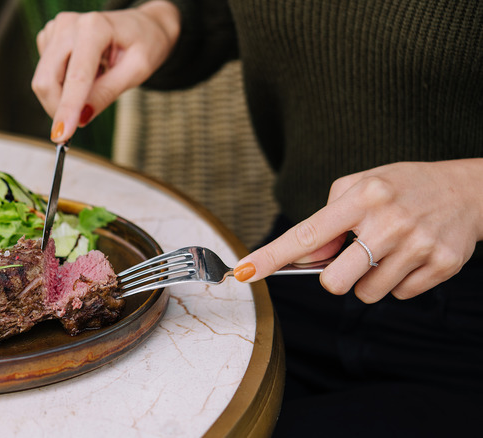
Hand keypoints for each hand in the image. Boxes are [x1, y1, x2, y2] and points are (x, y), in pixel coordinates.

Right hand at [31, 1, 179, 142]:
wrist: (142, 26)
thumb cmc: (143, 44)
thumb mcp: (137, 70)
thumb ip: (108, 92)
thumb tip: (81, 117)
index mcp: (94, 27)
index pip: (76, 77)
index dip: (67, 109)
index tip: (61, 135)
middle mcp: (69, 24)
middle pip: (47, 79)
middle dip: (59, 108)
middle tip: (80, 121)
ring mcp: (56, 29)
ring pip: (44, 80)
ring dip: (63, 96)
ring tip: (95, 81)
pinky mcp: (49, 38)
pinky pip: (46, 74)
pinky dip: (62, 85)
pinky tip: (84, 74)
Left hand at [233, 159, 482, 302]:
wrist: (469, 190)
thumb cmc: (403, 188)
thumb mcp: (361, 187)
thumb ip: (328, 219)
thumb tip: (305, 258)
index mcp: (363, 198)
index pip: (307, 234)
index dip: (272, 256)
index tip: (245, 271)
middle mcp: (389, 222)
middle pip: (334, 282)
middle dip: (334, 277)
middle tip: (352, 257)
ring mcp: (417, 246)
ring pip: (366, 293)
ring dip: (368, 279)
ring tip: (388, 250)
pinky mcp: (441, 265)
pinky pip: (399, 295)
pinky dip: (398, 281)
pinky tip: (410, 256)